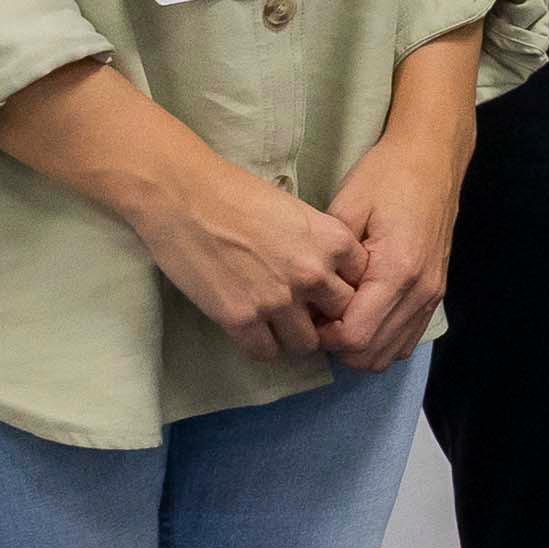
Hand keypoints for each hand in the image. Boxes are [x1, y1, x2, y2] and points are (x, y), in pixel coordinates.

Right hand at [0, 62, 355, 364]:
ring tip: (279, 327)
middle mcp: (313, 274)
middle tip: (307, 316)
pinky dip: (262, 347)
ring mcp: (278, 300)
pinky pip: (265, 353)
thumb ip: (321, 245)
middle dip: (326, 319)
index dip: (347, 292)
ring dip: (295, 338)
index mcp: (334, 242)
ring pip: (307, 344)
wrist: (183, 196)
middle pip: (341, 317)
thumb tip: (332, 277)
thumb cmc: (237, 194)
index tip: (330, 294)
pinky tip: (253, 332)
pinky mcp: (240, 318)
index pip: (365, 285)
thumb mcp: (299, 213)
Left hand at [314, 90, 472, 369]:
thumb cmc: (385, 177)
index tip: (306, 312)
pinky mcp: (436, 293)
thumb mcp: (346, 209)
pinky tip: (361, 315)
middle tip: (317, 317)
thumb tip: (310, 299)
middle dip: (337, 346)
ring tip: (337, 316)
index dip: (322, 336)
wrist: (432, 159)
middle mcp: (420, 291)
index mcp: (397, 271)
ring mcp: (432, 295)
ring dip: (359, 346)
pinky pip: (407, 339)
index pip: (355, 336)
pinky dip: (381, 340)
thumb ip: (329, 260)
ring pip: (390, 353)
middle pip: (372, 354)